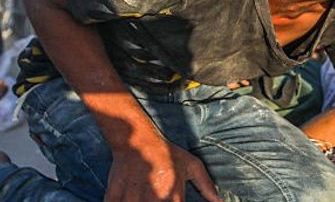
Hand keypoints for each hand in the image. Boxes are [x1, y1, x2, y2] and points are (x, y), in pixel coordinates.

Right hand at [105, 139, 221, 201]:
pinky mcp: (114, 194)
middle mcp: (153, 197)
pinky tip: (130, 199)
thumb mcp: (192, 166)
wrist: (137, 139)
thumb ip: (206, 186)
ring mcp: (132, 196)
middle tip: (155, 198)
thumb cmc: (167, 154)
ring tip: (143, 198)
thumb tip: (220, 201)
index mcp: (173, 193)